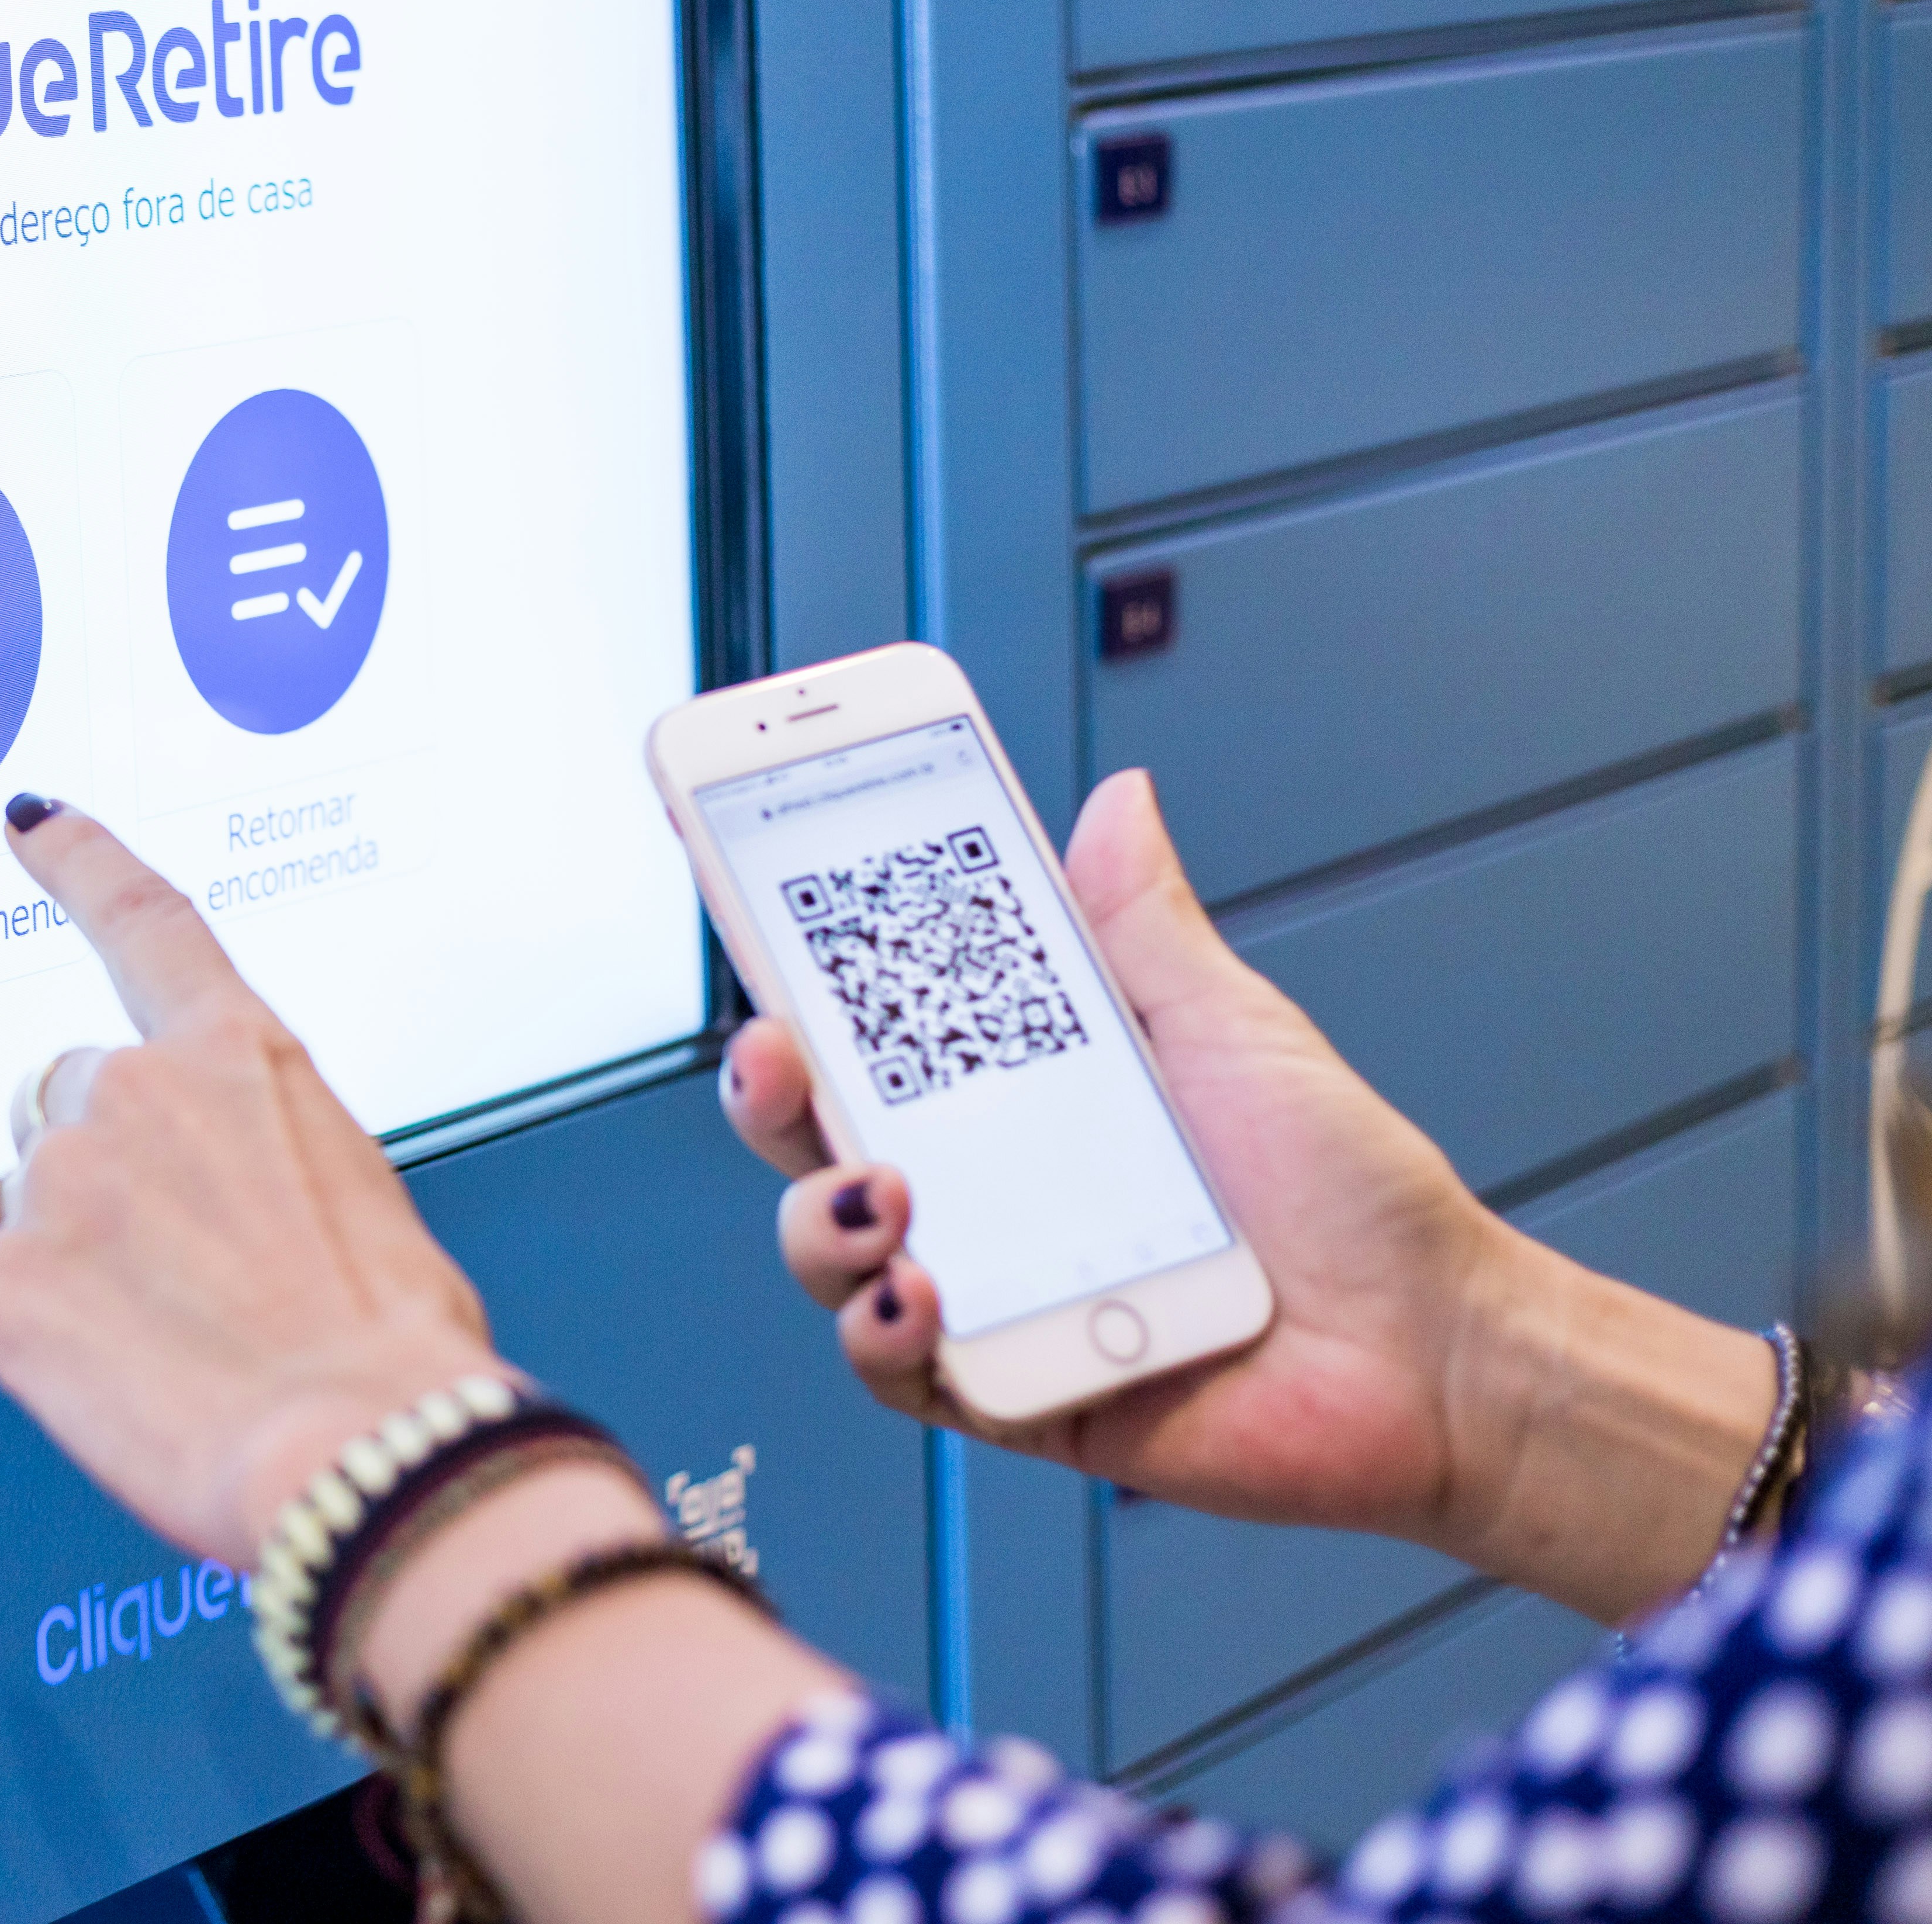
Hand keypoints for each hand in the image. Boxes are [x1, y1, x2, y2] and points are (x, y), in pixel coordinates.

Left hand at [0, 798, 842, 1923]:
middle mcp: (137, 1094)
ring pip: (10, 1200)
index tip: (32, 818)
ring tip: (127, 1345)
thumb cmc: (391, 1353)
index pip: (149, 926)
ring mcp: (62, 1184)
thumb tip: (235, 1223)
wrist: (365, 1452)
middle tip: (160, 1277)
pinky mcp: (4, 1285)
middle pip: (64, 1105)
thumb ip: (270, 1172)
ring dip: (48, 1260)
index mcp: (240, 1061)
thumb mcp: (359, 1212)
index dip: (82, 862)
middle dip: (95, 1180)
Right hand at [726, 768, 1772, 1621]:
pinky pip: (902, 1374)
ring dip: (821, 1221)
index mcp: (1023, 1105)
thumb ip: (1143, 928)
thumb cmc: (1350, 1199)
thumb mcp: (1231, 1033)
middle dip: (768, 1093)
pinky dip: (885, 1335)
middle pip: (820, 1139)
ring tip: (878, 1193)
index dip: (803, 990)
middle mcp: (987, 1199)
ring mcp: (993, 1298)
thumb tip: (1116, 800)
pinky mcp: (1015, 1396)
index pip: (877, 1040)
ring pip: (835, 1258)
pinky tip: (918, 1296)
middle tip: (776, 1052)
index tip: (762, 930)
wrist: (1435, 1349)